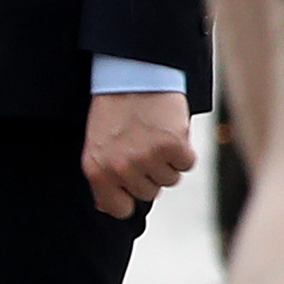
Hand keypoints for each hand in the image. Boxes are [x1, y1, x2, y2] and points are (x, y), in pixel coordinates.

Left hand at [81, 91, 192, 219]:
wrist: (133, 75)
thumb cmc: (115, 110)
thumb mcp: (98, 145)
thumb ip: (105, 175)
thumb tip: (114, 207)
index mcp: (96, 169)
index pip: (118, 208)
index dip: (130, 197)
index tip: (133, 184)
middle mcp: (120, 167)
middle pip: (149, 192)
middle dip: (151, 173)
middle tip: (145, 146)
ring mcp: (147, 158)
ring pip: (170, 179)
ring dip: (169, 161)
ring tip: (156, 136)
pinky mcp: (173, 146)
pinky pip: (187, 164)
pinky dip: (185, 149)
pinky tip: (171, 131)